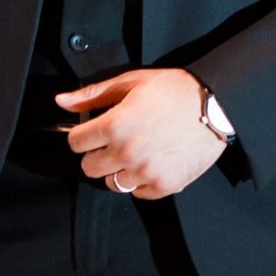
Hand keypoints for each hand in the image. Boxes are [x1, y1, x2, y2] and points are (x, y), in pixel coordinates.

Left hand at [55, 69, 225, 199]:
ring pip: (112, 184)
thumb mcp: (130, 82)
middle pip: (89, 168)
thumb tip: (61, 101)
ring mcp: (146, 173)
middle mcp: (127, 153)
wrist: (213, 106)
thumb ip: (93, 94)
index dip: (82, 135)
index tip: (92, 131)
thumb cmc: (173, 90)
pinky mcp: (165, 186)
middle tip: (114, 140)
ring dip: (118, 169)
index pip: (75, 143)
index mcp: (115, 126)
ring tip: (135, 151)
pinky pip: (138, 193)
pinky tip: (151, 160)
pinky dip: (141, 181)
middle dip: (96, 153)